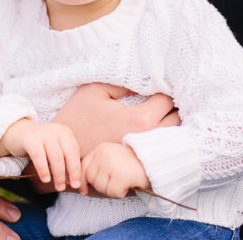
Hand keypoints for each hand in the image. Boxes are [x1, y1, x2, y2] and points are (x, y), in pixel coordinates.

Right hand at [0, 119, 80, 191]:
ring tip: (59, 187)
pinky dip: (43, 170)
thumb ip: (64, 161)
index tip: (78, 184)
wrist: (16, 131)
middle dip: (71, 173)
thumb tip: (73, 182)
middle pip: (68, 155)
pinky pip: (39, 157)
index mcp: (65, 133)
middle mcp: (56, 131)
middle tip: (71, 187)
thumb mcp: (54, 149)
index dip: (77, 169)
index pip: (75, 153)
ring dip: (58, 175)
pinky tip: (45, 179)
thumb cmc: (38, 144)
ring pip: (55, 157)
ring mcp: (44, 134)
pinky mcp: (31, 139)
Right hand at [51, 83, 179, 155]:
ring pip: (173, 135)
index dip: (164, 89)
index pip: (168, 100)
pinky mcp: (139, 163)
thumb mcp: (95, 90)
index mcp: (138, 119)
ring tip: (160, 112)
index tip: (156, 85)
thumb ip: (123, 82)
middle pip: (177, 119)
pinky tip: (154, 129)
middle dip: (172, 106)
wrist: (65, 150)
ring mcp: (144, 153)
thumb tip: (145, 78)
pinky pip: (161, 149)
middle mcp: (146, 138)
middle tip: (160, 98)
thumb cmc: (78, 117)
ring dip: (170, 121)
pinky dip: (163, 138)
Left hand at [80, 143, 149, 198]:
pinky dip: (120, 193)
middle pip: (91, 178)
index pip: (84, 166)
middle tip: (115, 182)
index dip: (82, 180)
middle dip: (101, 186)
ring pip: (101, 187)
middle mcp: (103, 154)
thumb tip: (81, 185)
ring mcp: (111, 164)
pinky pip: (113, 192)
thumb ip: (98, 166)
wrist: (155, 160)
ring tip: (123, 181)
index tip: (83, 191)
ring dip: (111, 190)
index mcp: (101, 148)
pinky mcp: (120, 175)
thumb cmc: (133, 163)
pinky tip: (128, 184)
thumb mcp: (112, 158)